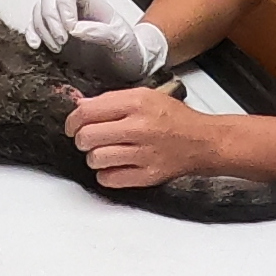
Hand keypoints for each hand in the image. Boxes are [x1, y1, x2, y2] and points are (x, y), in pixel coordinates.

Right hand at [25, 0, 166, 87]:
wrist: (127, 67)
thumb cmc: (128, 50)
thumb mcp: (122, 41)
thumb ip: (101, 32)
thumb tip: (76, 29)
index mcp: (92, 2)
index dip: (64, 4)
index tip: (70, 29)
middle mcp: (75, 8)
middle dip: (50, 18)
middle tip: (62, 41)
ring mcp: (62, 21)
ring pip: (39, 10)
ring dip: (42, 29)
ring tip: (57, 48)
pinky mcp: (54, 36)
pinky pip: (34, 27)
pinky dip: (31, 34)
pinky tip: (36, 46)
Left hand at [62, 86, 229, 189]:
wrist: (202, 141)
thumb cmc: (174, 118)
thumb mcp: (145, 96)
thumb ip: (111, 100)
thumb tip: (80, 105)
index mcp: (137, 103)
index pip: (87, 111)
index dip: (72, 120)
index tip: (73, 125)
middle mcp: (140, 128)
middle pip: (87, 137)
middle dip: (82, 139)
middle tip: (88, 139)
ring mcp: (143, 154)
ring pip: (96, 159)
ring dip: (94, 157)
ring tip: (105, 152)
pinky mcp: (147, 176)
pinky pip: (109, 179)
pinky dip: (106, 174)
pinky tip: (115, 166)